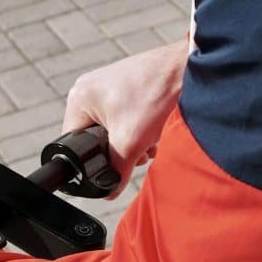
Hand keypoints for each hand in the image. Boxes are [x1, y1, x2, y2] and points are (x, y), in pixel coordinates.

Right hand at [62, 39, 187, 197]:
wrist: (187, 69)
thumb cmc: (154, 95)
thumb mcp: (130, 141)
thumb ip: (116, 170)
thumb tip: (109, 191)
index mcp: (78, 99)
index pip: (74, 143)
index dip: (92, 160)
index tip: (114, 164)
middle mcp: (89, 90)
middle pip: (95, 137)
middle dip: (118, 150)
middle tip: (137, 150)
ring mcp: (108, 86)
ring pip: (113, 129)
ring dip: (132, 142)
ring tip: (149, 140)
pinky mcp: (127, 87)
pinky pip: (125, 117)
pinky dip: (139, 129)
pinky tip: (154, 131)